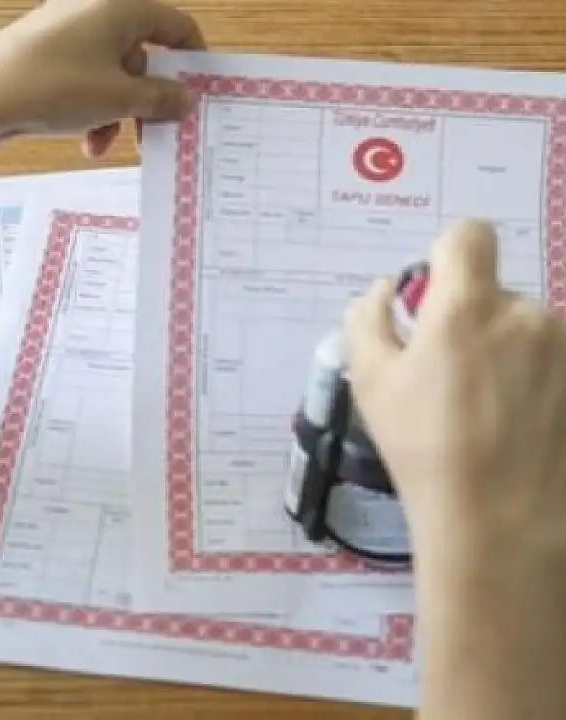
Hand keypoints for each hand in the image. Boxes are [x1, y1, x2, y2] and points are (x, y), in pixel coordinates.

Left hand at [0, 0, 204, 165]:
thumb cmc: (55, 87)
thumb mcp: (118, 99)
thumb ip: (160, 98)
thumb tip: (185, 98)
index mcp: (121, 7)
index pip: (176, 26)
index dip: (192, 61)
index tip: (196, 95)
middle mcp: (95, 9)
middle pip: (141, 54)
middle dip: (145, 99)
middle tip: (152, 133)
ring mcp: (67, 30)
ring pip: (110, 73)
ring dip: (115, 112)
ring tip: (101, 143)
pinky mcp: (44, 52)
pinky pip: (82, 78)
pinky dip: (89, 107)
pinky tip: (82, 140)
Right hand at [343, 220, 565, 719]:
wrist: (501, 523)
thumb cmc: (423, 450)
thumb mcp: (369, 384)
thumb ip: (367, 321)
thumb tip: (382, 292)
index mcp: (464, 306)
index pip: (468, 235)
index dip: (448, 255)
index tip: (435, 296)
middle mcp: (526, 314)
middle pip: (497, 295)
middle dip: (475, 323)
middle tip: (452, 380)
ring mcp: (565, 348)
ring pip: (530, 332)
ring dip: (511, 355)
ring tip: (489, 414)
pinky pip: (553, 365)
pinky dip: (538, 385)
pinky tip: (521, 428)